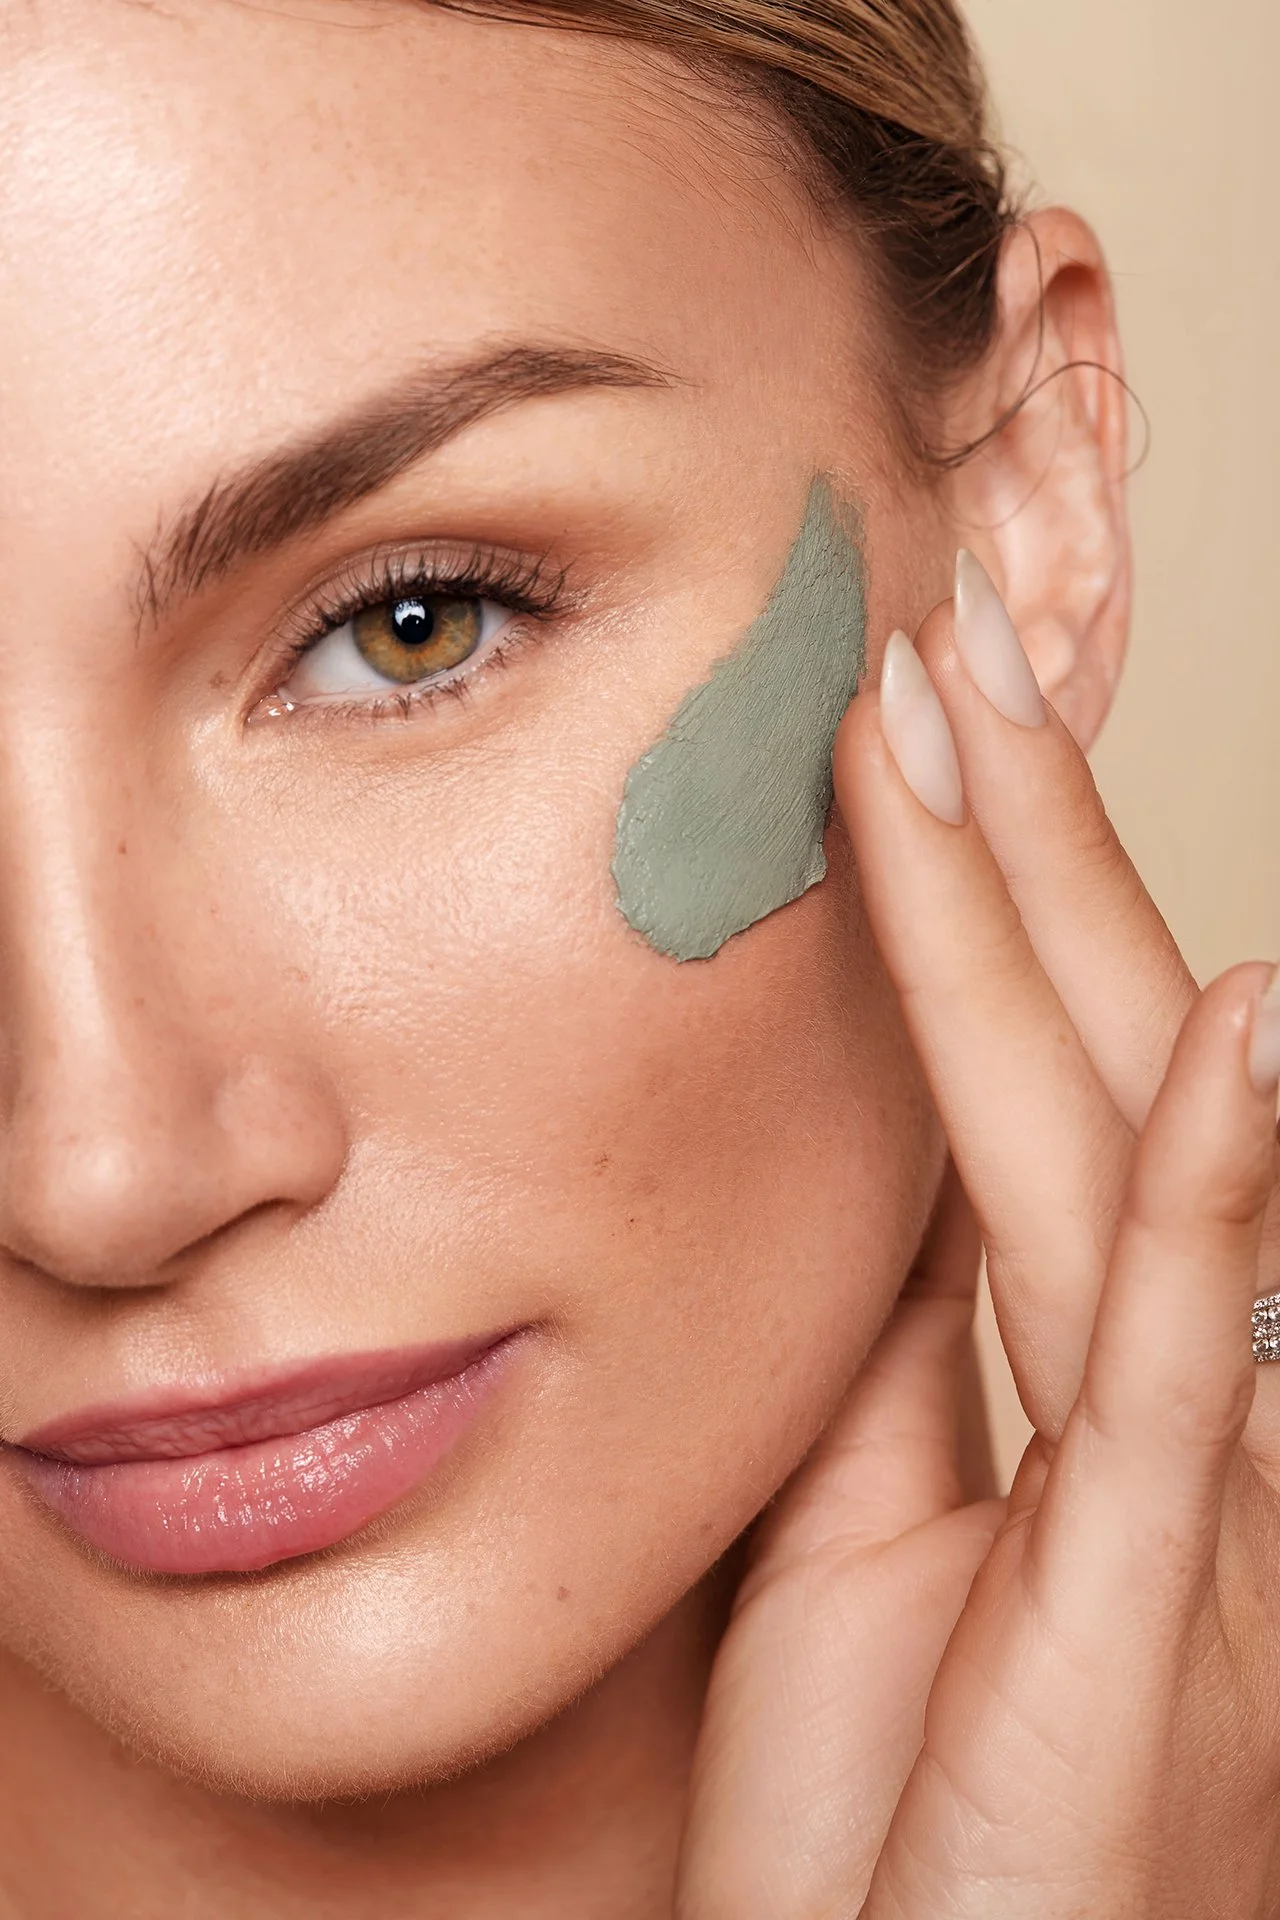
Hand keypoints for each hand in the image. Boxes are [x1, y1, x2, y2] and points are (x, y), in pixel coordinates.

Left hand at [677, 560, 1279, 1918]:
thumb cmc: (900, 1803)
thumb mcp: (888, 1524)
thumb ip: (923, 1341)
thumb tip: (905, 1162)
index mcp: (1124, 1388)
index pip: (1052, 1089)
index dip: (994, 906)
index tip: (917, 742)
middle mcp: (1197, 1409)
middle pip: (1097, 1067)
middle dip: (1021, 848)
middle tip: (947, 649)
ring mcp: (1202, 1492)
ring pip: (1117, 1153)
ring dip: (1056, 923)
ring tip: (993, 722)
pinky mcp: (1164, 1595)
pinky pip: (1182, 1362)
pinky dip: (1219, 1183)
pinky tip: (1248, 1019)